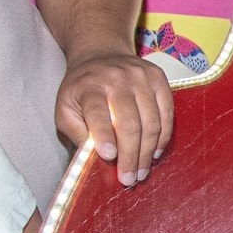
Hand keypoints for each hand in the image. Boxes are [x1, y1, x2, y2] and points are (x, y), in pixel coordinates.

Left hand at [56, 49, 174, 186]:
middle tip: (129, 178)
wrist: (101, 53)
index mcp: (89, 86)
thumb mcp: (65, 108)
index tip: (109, 157)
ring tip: (142, 171)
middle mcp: (117, 78)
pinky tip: (154, 151)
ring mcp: (141, 76)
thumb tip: (92, 156)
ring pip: (151, 121)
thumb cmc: (81, 89)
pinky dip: (163, 136)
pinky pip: (167, 112)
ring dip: (148, 151)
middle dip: (130, 155)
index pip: (98, 112)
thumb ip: (75, 131)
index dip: (103, 136)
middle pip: (129, 122)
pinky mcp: (158, 78)